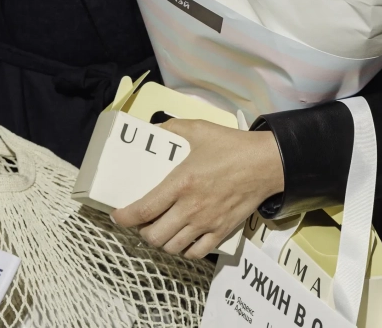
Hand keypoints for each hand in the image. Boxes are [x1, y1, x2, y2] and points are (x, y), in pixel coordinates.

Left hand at [111, 120, 283, 259]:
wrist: (264, 163)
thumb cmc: (231, 146)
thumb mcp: (199, 129)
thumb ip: (174, 128)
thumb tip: (154, 129)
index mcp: (181, 183)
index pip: (144, 210)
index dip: (125, 218)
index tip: (117, 216)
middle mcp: (190, 208)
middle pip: (154, 235)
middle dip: (142, 232)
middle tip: (142, 222)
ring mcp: (206, 223)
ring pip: (172, 247)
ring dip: (161, 242)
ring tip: (160, 230)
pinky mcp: (221, 232)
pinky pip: (196, 253)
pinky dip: (184, 250)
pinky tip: (182, 240)